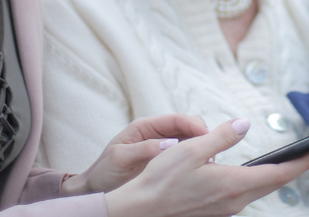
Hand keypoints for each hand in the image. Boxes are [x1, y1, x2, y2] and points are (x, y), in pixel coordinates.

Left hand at [62, 114, 208, 195]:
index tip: (207, 136)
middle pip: (188, 128)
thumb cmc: (104, 172)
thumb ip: (143, 149)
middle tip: (212, 152)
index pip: (176, 120)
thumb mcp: (120, 158)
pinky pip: (185, 158)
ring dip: (201, 150)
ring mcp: (162, 148)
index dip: (194, 125)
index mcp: (145, 127)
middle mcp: (157, 134)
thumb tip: (170, 144)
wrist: (96, 190)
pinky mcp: (165, 163)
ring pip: (190, 143)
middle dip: (202, 137)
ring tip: (209, 163)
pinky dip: (195, 161)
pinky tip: (201, 170)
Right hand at [104, 118, 308, 216]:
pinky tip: (250, 175)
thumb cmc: (160, 180)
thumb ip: (221, 136)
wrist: (139, 211)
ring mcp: (225, 209)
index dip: (303, 162)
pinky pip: (243, 196)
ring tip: (287, 162)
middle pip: (274, 184)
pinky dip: (255, 183)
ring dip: (274, 176)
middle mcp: (234, 201)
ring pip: (258, 191)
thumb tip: (244, 124)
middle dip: (295, 168)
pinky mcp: (215, 212)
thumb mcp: (190, 149)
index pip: (279, 173)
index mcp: (233, 183)